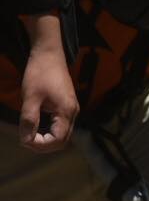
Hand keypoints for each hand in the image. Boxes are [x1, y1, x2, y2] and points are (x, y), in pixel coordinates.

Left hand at [18, 12, 79, 152]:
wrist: (49, 54)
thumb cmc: (39, 73)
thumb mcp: (30, 97)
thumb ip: (29, 120)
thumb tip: (25, 140)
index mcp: (66, 112)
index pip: (58, 139)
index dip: (41, 145)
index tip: (23, 140)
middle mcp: (73, 114)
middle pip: (63, 140)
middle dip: (44, 145)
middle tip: (24, 140)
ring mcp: (71, 110)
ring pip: (62, 134)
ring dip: (46, 139)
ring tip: (28, 135)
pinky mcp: (67, 106)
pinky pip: (60, 126)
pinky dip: (48, 131)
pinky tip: (36, 126)